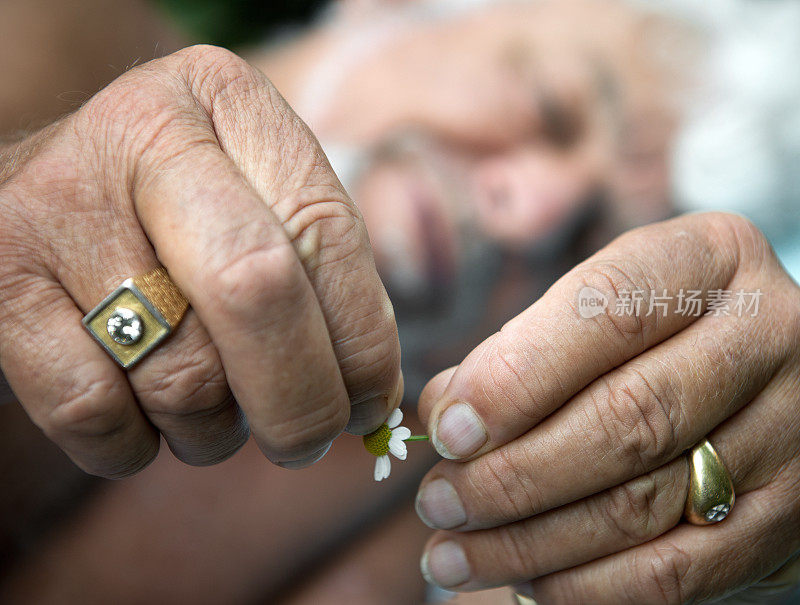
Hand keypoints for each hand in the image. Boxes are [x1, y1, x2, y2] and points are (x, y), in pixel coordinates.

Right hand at [0, 45, 400, 477]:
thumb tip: (375, 395)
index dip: (362, 342)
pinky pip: (95, 412)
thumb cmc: (178, 223)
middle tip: (307, 440)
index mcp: (228, 100)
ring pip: (180, 374)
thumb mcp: (257, 208)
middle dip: (302, 401)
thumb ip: (322, 278)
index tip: (370, 403)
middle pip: (257, 291)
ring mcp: (55, 204)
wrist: (40, 207)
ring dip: (213, 428)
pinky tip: (140, 417)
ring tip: (207, 405)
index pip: (327, 233)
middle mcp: (142, 133)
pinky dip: (133, 445)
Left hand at [415, 212, 799, 602]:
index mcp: (710, 259)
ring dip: (530, 541)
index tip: (448, 428)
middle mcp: (768, 335)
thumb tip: (444, 410)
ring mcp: (790, 431)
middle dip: (512, 473)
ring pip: (643, 503)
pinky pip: (677, 573)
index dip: (516, 376)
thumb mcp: (590, 314)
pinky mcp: (787, 519)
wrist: (750, 389)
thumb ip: (517, 349)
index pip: (609, 312)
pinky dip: (585, 586)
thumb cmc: (643, 340)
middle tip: (438, 503)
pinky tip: (525, 582)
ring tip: (454, 554)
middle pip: (628, 416)